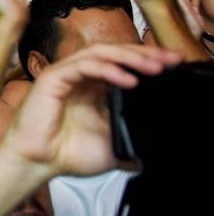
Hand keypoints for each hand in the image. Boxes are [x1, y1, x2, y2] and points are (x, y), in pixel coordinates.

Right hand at [5, 43, 180, 178]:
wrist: (40, 163)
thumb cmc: (69, 154)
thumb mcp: (115, 141)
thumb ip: (134, 131)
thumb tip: (163, 132)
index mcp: (95, 87)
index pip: (124, 64)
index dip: (149, 61)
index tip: (176, 65)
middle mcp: (82, 76)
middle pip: (116, 52)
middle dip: (146, 54)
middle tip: (172, 60)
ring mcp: (66, 74)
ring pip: (101, 53)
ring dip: (130, 57)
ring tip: (154, 67)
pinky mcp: (53, 78)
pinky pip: (84, 66)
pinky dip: (108, 69)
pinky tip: (129, 80)